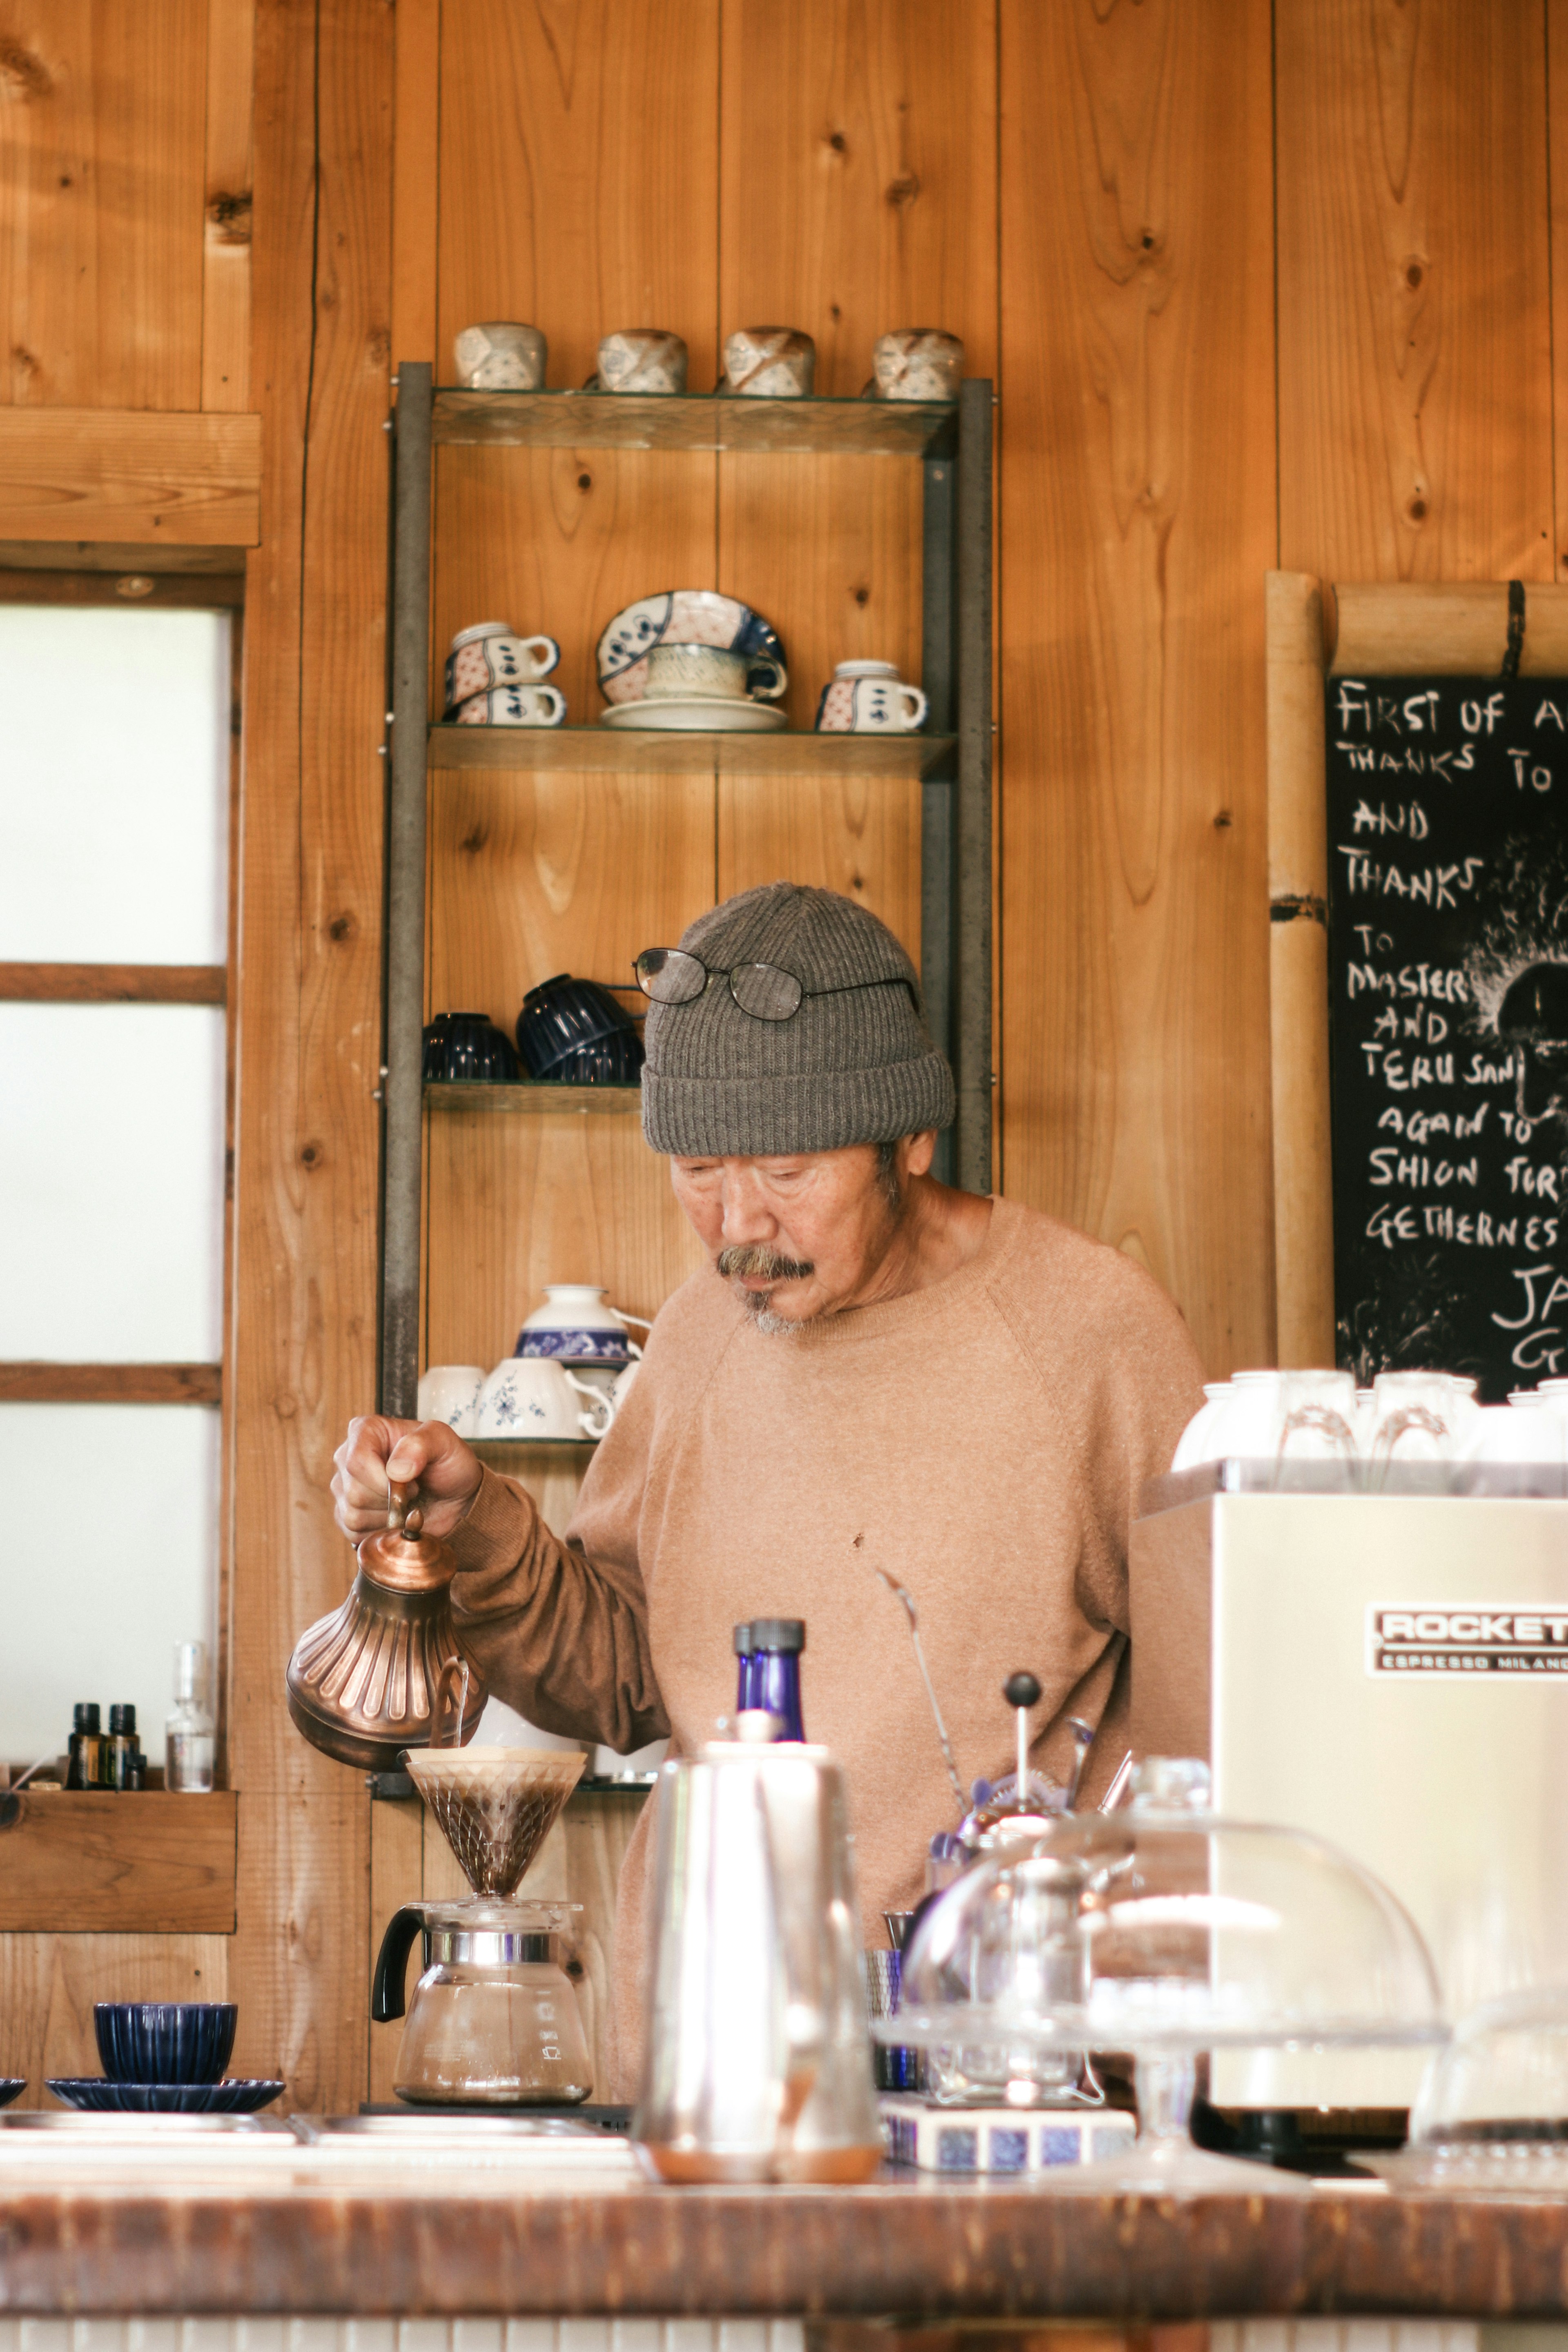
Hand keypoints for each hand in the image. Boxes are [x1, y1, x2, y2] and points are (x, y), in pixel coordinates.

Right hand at [331, 1416, 483, 1542]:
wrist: (454, 1495)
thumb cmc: (447, 1463)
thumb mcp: (444, 1442)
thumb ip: (420, 1445)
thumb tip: (395, 1470)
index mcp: (366, 1431)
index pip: (356, 1461)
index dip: (383, 1480)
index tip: (412, 1483)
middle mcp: (347, 1456)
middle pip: (354, 1492)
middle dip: (390, 1500)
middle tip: (413, 1493)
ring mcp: (344, 1487)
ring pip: (352, 1515)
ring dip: (387, 1517)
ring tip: (406, 1505)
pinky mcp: (346, 1514)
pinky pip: (353, 1533)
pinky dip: (380, 1532)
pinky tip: (396, 1518)